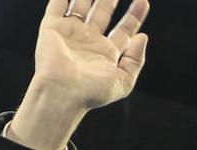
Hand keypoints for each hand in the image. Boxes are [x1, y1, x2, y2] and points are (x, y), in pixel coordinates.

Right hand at [11, 0, 150, 149]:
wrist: (63, 93)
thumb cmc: (92, 92)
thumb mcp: (123, 81)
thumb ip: (135, 60)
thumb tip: (143, 36)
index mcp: (107, 53)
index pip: (124, 29)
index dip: (134, 15)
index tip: (144, 1)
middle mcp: (89, 40)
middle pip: (104, 12)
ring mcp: (71, 33)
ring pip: (82, 4)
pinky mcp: (52, 27)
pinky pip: (58, 4)